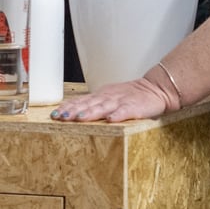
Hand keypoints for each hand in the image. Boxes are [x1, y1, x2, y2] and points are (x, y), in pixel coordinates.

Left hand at [51, 77, 172, 121]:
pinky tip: (111, 120)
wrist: (155, 89)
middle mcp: (108, 97)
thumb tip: (70, 111)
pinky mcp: (135, 107)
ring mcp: (121, 101)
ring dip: (91, 112)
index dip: (67, 107)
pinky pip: (125, 111)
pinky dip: (118, 115)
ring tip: (80, 118)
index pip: (80, 101)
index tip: (54, 114)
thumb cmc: (130, 96)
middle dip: (73, 111)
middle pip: (88, 104)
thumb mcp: (108, 97)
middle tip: (60, 118)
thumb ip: (92, 103)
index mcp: (101, 95)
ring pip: (103, 107)